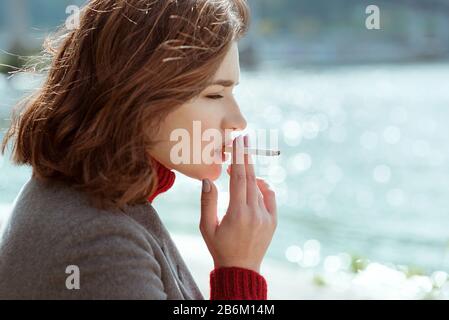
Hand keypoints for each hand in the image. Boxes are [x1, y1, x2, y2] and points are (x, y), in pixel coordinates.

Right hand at [199, 135, 277, 272]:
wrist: (240, 268)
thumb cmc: (219, 247)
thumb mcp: (206, 226)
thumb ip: (207, 202)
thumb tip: (207, 179)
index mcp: (237, 213)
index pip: (239, 178)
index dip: (238, 158)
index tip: (238, 142)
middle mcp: (255, 213)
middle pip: (250, 177)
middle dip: (246, 156)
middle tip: (244, 139)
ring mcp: (267, 217)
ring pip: (259, 187)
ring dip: (250, 175)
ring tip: (239, 168)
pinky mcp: (273, 221)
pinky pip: (270, 197)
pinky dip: (262, 187)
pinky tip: (253, 184)